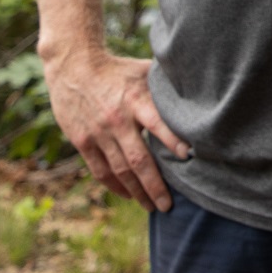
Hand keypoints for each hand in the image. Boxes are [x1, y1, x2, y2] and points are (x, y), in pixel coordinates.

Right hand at [43, 47, 190, 210]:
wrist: (73, 66)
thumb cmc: (117, 69)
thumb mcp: (143, 71)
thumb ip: (165, 87)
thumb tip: (199, 94)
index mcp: (135, 99)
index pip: (158, 124)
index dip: (173, 141)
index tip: (189, 157)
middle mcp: (117, 120)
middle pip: (139, 160)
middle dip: (155, 186)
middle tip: (168, 205)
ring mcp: (98, 133)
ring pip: (120, 171)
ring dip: (137, 192)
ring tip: (152, 206)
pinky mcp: (83, 141)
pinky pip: (101, 170)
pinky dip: (115, 186)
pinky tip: (128, 195)